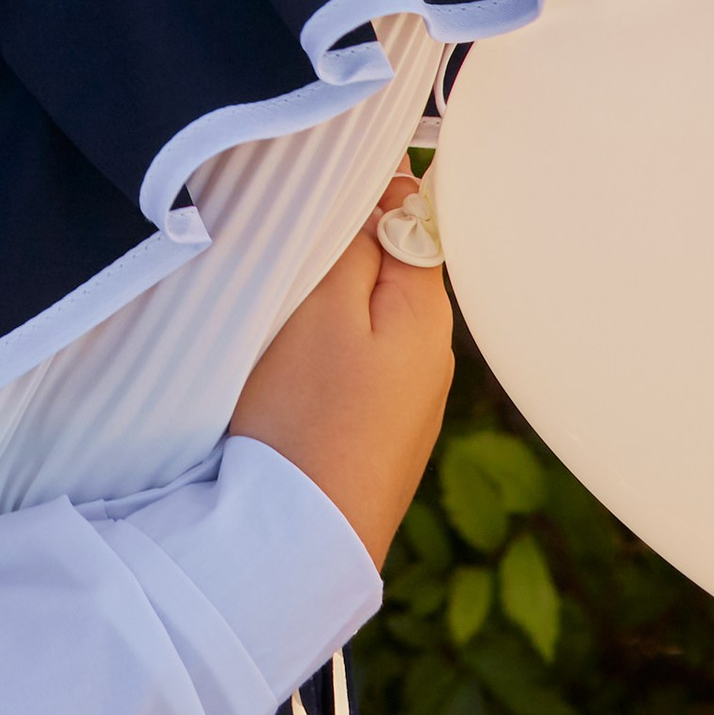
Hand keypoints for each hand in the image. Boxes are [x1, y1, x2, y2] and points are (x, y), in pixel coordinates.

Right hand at [228, 180, 453, 565]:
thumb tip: (390, 186)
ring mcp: (408, 402)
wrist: (299, 540)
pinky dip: (329, 347)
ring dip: (334, 299)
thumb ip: (357, 245)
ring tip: (281, 299)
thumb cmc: (306, 415)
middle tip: (285, 238)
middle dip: (346, 246)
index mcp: (427, 311)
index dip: (367, 186)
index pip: (412, 216)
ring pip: (371, 318)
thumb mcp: (322, 309)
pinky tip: (292, 362)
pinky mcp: (378, 436)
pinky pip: (359, 365)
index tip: (315, 173)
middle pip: (391, 268)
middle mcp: (432, 354)